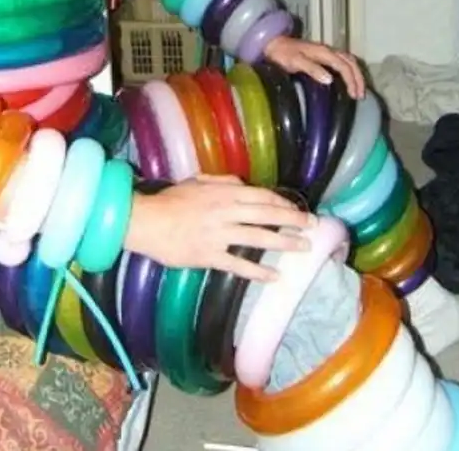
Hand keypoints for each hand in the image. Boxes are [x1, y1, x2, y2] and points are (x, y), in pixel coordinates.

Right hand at [125, 175, 316, 281]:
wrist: (146, 221)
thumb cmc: (171, 200)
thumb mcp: (197, 181)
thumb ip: (223, 181)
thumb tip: (244, 185)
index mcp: (223, 192)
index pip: (261, 196)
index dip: (283, 203)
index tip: (298, 210)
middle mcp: (225, 211)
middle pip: (266, 214)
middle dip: (292, 220)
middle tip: (312, 226)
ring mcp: (218, 234)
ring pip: (258, 237)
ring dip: (284, 242)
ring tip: (302, 248)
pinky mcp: (209, 255)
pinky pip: (239, 264)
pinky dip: (258, 271)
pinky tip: (275, 276)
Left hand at [264, 35, 364, 99]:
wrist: (273, 44)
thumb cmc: (282, 54)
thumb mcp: (295, 62)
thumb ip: (312, 69)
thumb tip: (330, 80)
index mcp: (323, 52)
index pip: (344, 66)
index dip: (351, 80)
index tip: (354, 95)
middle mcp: (328, 50)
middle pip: (350, 62)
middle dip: (358, 78)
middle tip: (361, 95)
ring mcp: (326, 52)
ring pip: (348, 60)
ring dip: (356, 74)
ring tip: (358, 90)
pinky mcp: (322, 55)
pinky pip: (342, 61)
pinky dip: (349, 71)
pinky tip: (348, 81)